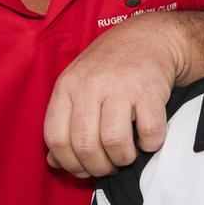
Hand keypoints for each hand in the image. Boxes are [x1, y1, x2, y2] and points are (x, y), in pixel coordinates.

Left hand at [43, 14, 179, 177]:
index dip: (69, 163)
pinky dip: (150, 144)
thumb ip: (64, 121)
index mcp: (67, 86)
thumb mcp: (78, 85)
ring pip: (114, 143)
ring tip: (128, 153)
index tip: (84, 168)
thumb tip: (53, 162)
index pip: (55, 138)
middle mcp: (90, 85)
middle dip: (99, 167)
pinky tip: (147, 137)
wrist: (150, 36)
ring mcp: (120, 86)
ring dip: (123, 158)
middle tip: (110, 164)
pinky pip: (148, 133)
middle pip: (84, 146)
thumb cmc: (111, 66)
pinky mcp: (149, 90)